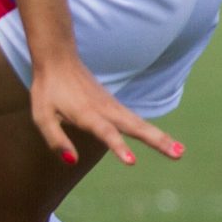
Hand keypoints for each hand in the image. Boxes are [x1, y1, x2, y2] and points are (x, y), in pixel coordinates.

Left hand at [29, 57, 183, 167]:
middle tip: (178, 154)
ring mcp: (112, 106)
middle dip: (156, 141)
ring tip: (180, 151)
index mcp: (86, 113)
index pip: (105, 132)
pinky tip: (165, 141)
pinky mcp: (114, 105)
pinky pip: (135, 120)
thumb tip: (71, 161)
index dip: (118, 147)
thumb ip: (56, 140)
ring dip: (160, 137)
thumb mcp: (41, 116)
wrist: (58, 60)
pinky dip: (150, 130)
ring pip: (139, 123)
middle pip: (134, 127)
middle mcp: (105, 110)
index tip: (131, 162)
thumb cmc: (48, 91)